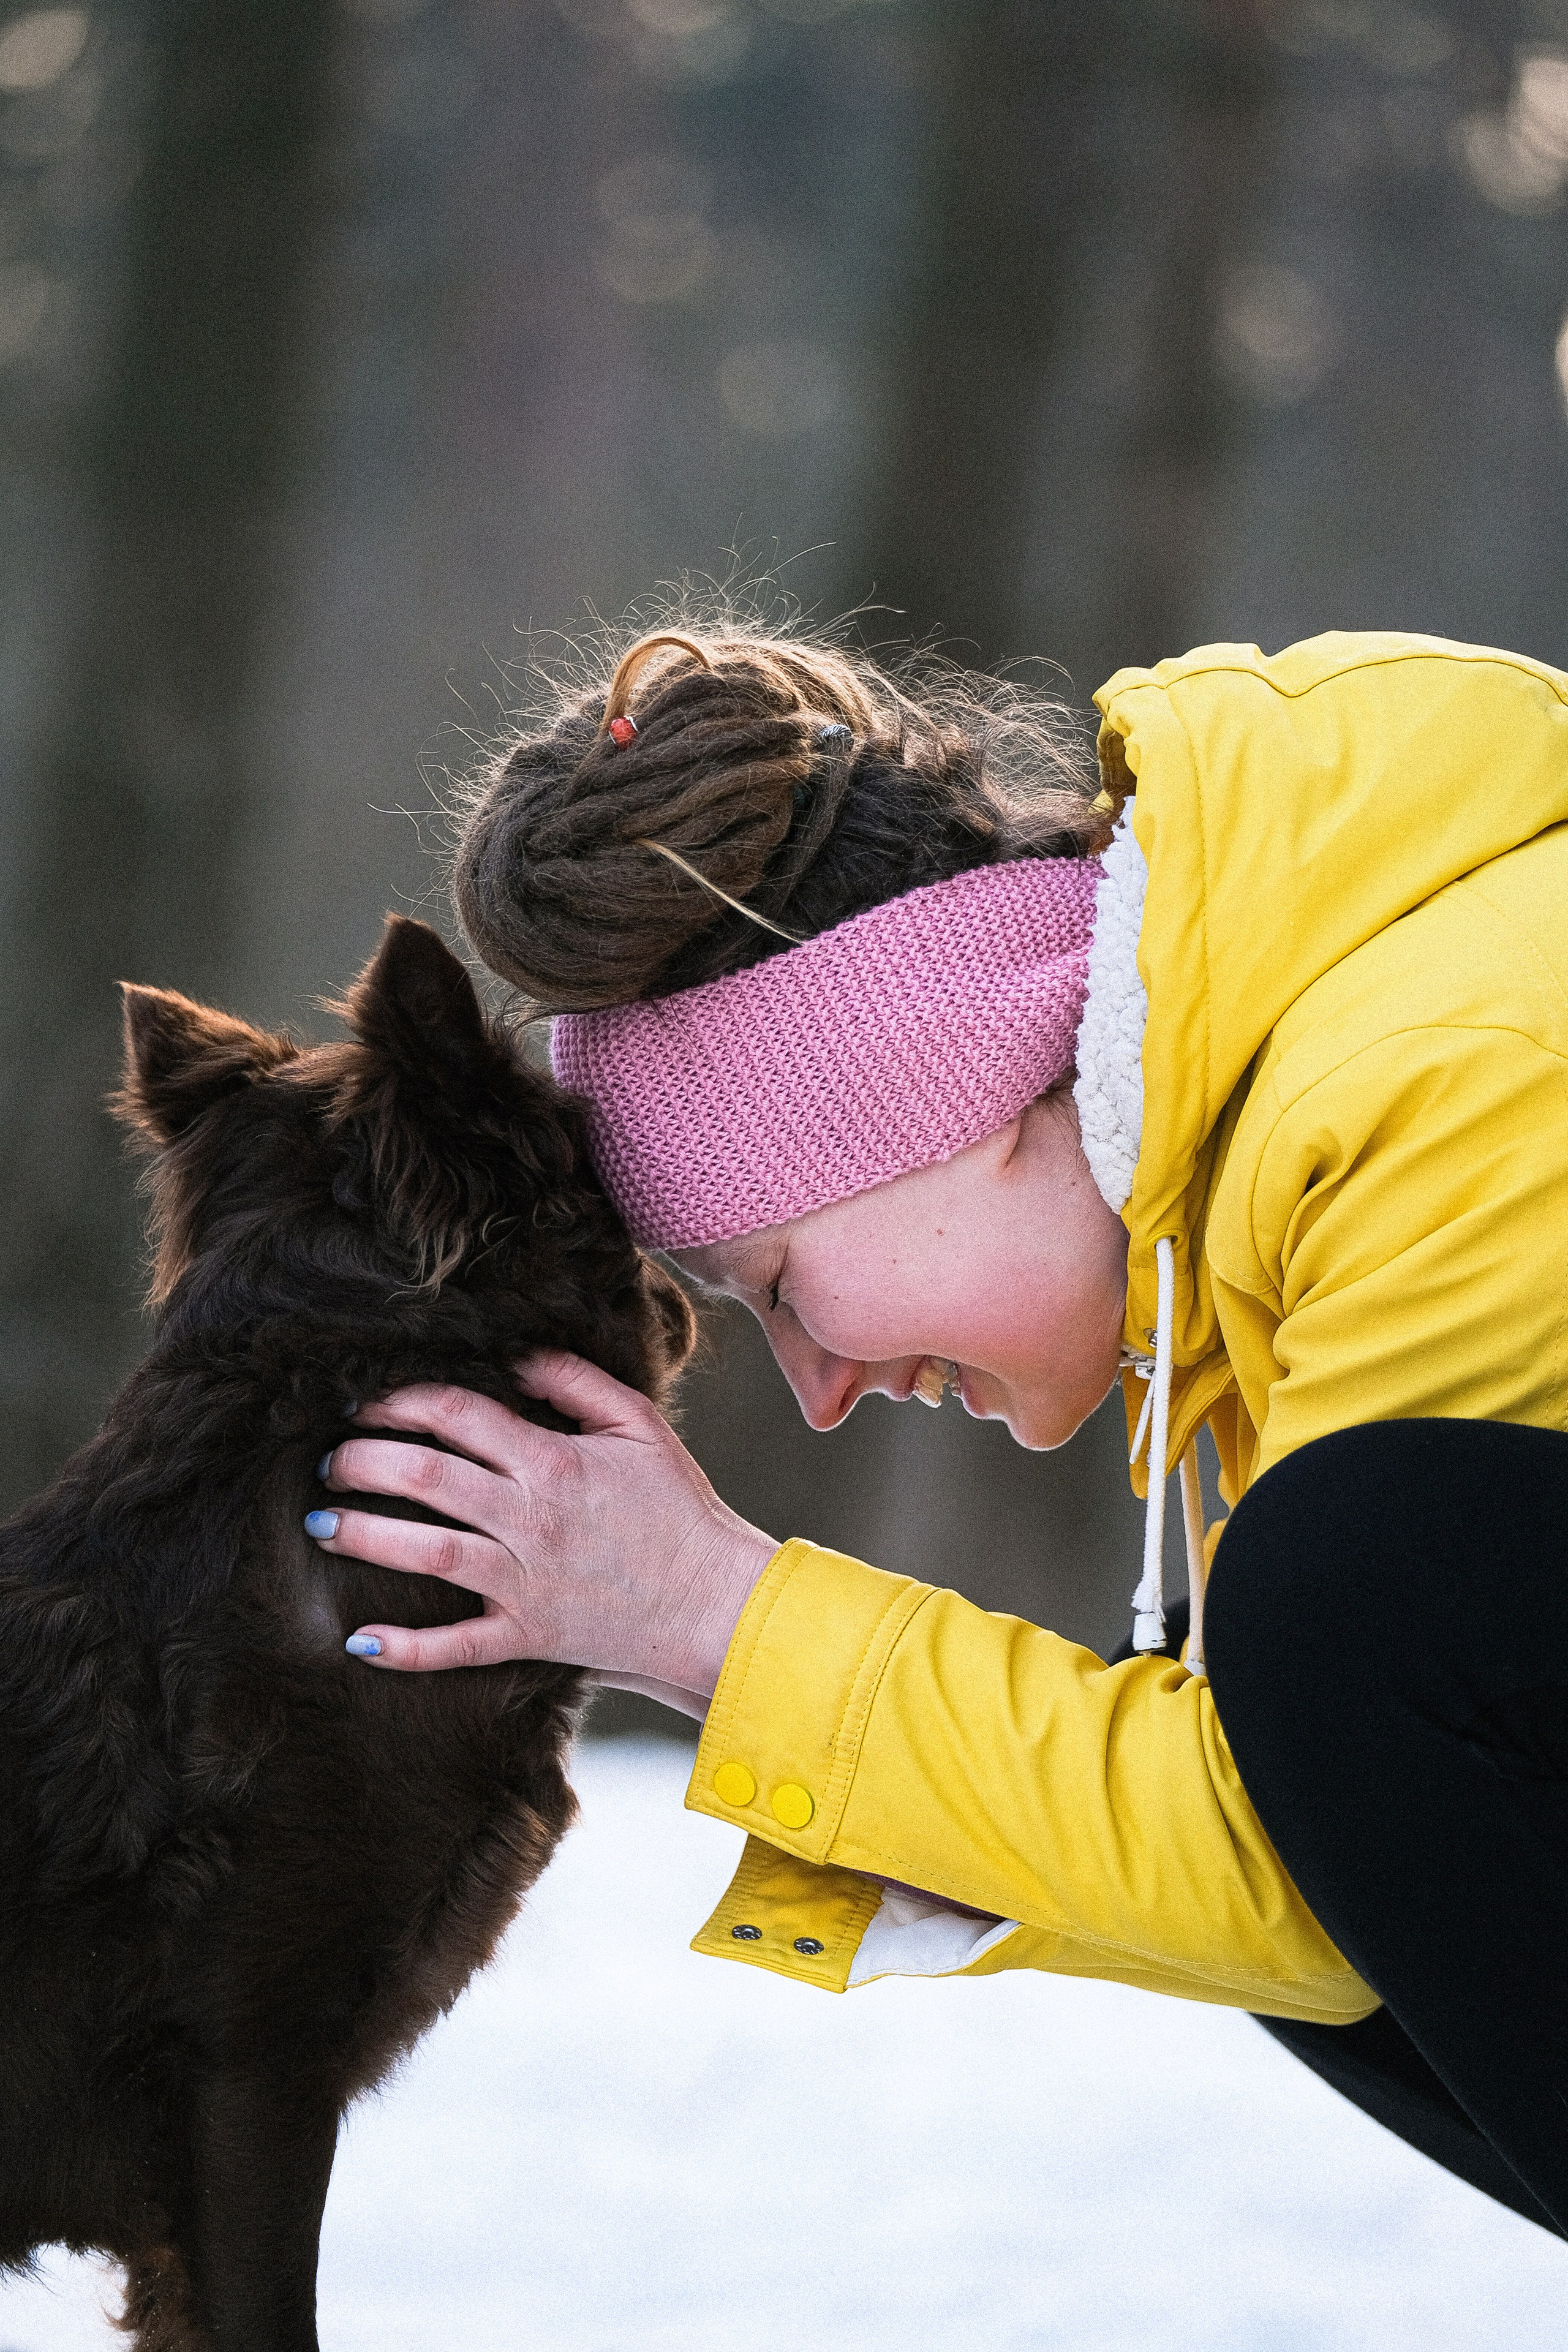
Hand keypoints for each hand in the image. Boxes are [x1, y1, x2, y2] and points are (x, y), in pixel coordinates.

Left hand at [308, 1351, 776, 1692]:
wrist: (714, 1604)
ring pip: (425, 1554)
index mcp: (553, 1462)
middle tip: (328, 1456)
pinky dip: (406, 1649)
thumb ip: (577, 1382)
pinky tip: (359, 1641)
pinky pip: (456, 1646)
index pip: (459, 1416)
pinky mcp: (526, 1636)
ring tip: (321, 1520)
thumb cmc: (680, 1510)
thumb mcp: (640, 1427)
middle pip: (425, 1479)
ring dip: (364, 1536)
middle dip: (364, 1462)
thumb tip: (516, 1353)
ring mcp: (523, 1582)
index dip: (403, 1401)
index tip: (368, 1398)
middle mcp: (529, 1519)